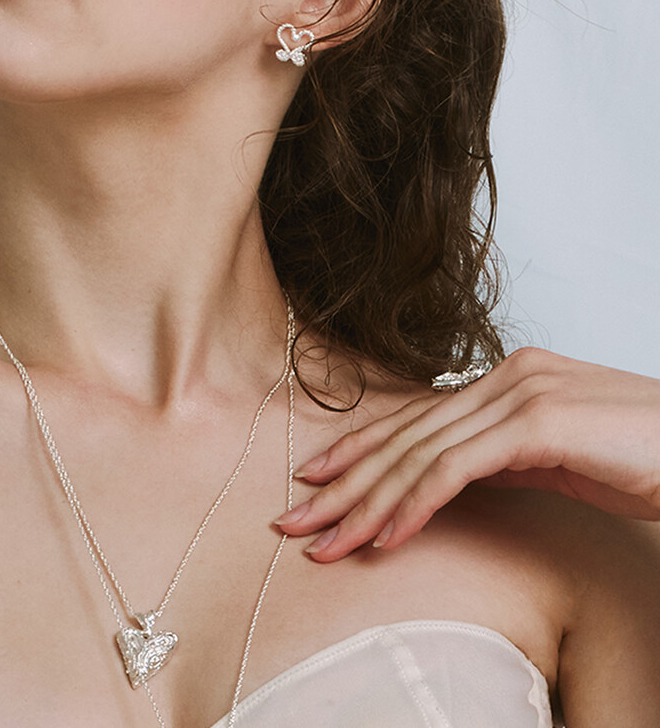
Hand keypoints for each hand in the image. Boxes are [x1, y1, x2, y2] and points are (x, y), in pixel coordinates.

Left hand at [276, 347, 659, 560]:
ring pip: (420, 453)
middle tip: (293, 518)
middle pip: (406, 433)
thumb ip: (507, 456)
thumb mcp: (562, 458)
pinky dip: (416, 503)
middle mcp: (505, 377)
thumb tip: (453, 478)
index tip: (315, 479)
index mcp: (508, 379)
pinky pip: (457, 469)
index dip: (360, 448)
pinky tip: (386, 536)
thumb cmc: (643, 457)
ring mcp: (520, 394)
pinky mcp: (537, 423)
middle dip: (345, 481)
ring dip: (366, 502)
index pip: (417, 417)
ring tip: (326, 540)